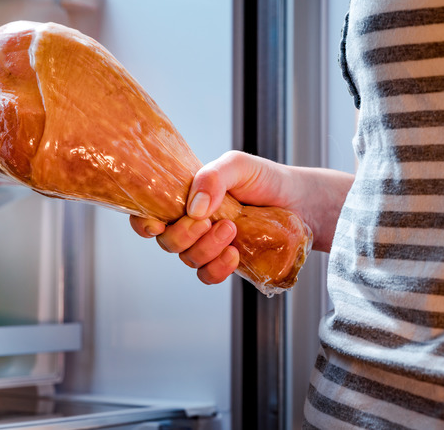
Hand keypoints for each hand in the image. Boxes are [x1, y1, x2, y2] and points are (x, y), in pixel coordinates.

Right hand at [130, 150, 352, 284]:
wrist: (300, 202)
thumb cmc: (265, 179)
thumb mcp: (238, 165)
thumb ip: (213, 177)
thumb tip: (194, 207)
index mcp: (183, 197)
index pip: (149, 213)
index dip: (143, 223)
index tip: (157, 223)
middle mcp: (190, 223)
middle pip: (166, 241)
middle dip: (183, 235)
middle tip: (209, 221)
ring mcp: (207, 246)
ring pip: (187, 259)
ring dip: (206, 249)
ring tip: (231, 230)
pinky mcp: (226, 264)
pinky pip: (207, 276)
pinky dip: (217, 269)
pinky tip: (234, 255)